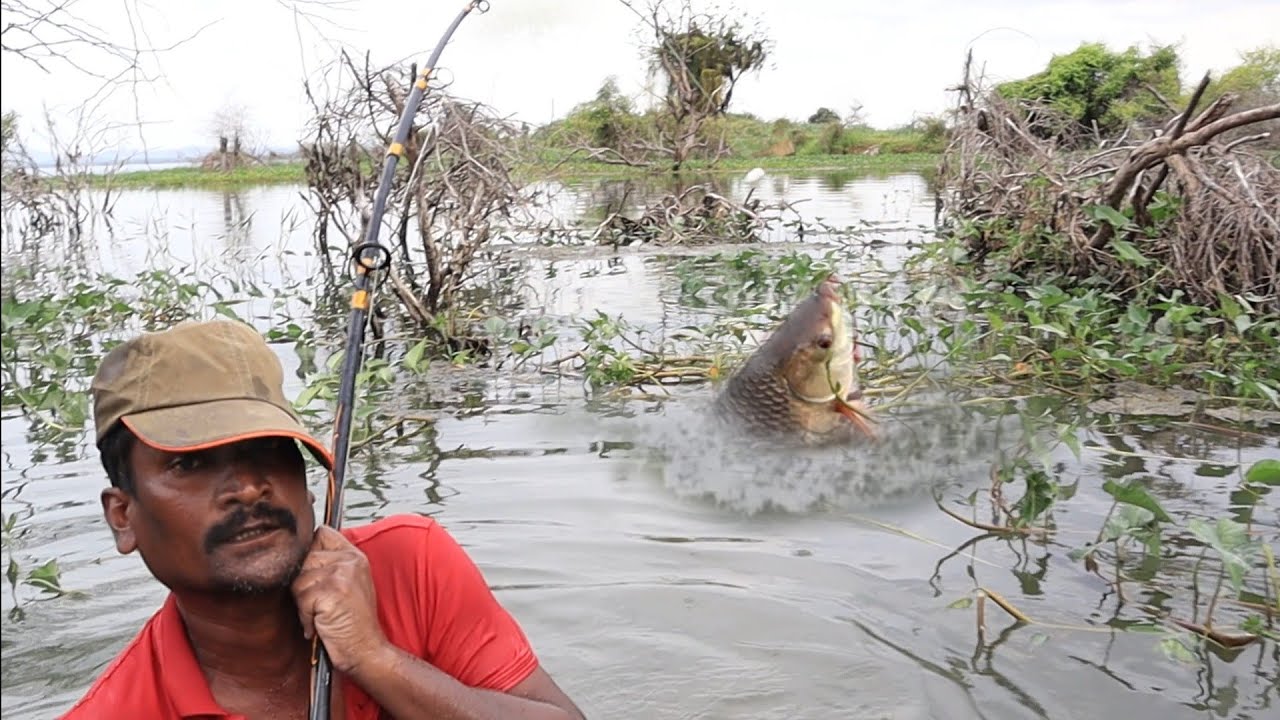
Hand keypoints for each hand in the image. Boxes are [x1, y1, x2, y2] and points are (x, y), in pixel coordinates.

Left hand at [291, 525, 388, 674]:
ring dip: (304, 603)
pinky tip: (320, 623)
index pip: (322, 533)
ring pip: (299, 580)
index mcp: (354, 556)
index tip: (314, 573)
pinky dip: (306, 617)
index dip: (310, 550)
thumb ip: (330, 565)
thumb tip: (295, 554)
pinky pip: (301, 600)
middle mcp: (350, 561)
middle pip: (304, 558)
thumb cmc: (353, 622)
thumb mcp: (348, 584)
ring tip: (322, 614)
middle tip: (320, 603)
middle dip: (304, 584)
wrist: (366, 649)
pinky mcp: (332, 593)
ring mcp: (342, 575)